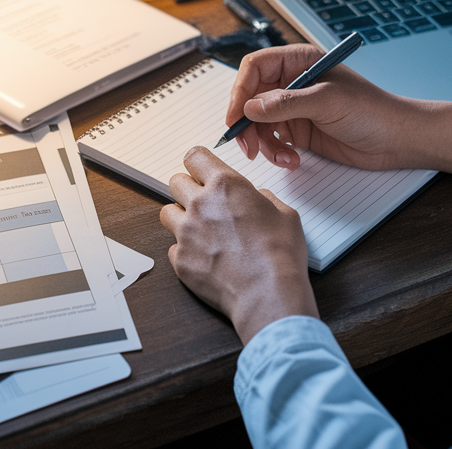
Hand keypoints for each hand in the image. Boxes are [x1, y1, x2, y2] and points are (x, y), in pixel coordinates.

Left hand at [160, 146, 318, 344]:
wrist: (268, 293)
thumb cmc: (280, 254)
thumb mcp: (284, 214)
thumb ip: (262, 199)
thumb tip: (255, 198)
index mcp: (226, 186)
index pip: (195, 157)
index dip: (199, 164)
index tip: (203, 171)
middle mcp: (200, 205)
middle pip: (175, 182)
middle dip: (188, 189)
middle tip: (205, 203)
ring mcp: (186, 233)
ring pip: (167, 213)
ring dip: (181, 217)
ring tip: (201, 230)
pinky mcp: (181, 260)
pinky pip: (173, 247)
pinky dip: (185, 250)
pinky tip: (205, 257)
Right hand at [226, 44, 418, 170]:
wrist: (397, 140)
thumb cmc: (372, 110)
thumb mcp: (328, 101)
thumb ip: (286, 103)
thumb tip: (250, 107)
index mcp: (299, 62)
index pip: (255, 68)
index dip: (240, 91)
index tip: (236, 117)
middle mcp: (293, 82)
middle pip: (251, 98)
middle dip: (247, 124)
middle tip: (249, 147)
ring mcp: (295, 108)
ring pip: (259, 123)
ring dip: (264, 143)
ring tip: (282, 157)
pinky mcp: (299, 131)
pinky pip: (273, 141)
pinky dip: (277, 153)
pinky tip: (293, 160)